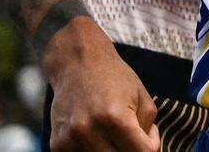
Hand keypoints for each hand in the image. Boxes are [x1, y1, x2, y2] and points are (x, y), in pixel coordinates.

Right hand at [44, 31, 159, 151]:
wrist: (77, 64)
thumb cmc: (115, 79)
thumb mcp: (143, 98)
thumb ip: (148, 129)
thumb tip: (147, 151)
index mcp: (116, 118)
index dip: (151, 146)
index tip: (148, 135)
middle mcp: (90, 131)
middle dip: (130, 150)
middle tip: (131, 136)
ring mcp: (70, 140)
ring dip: (111, 151)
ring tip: (113, 134)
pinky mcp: (57, 145)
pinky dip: (93, 151)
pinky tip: (97, 136)